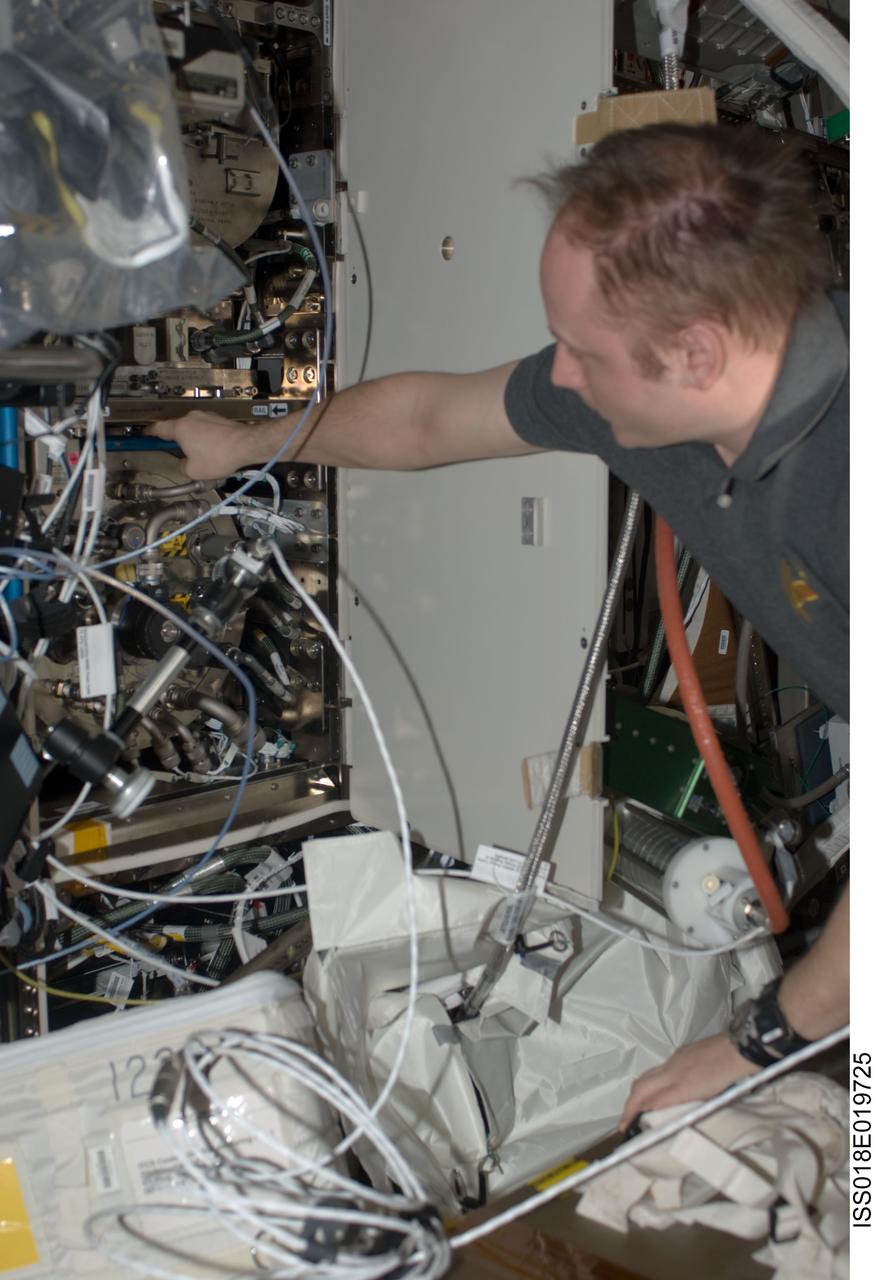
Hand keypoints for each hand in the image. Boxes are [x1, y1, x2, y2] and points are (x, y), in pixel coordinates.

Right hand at [143, 411, 260, 480]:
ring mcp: (207, 416)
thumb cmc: (219, 456)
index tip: (144, 435)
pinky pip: (206, 429)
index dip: (149, 433)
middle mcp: (192, 417)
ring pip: (193, 429)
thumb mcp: (193, 471)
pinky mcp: (219, 420)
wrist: (246, 445)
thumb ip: (182, 466)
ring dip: (194, 441)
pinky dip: (206, 439)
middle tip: (177, 452)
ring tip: (202, 456)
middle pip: (177, 429)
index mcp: (180, 428)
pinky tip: (214, 451)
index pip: (158, 429)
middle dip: (177, 442)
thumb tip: (183, 463)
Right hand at [618, 1032, 757, 1131]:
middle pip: (641, 1086)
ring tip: (637, 1108)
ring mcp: (675, 1059)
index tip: (624, 1127)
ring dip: (638, 1093)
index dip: (633, 1114)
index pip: (649, 1101)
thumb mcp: (710, 1098)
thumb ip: (683, 1104)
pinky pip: (660, 1069)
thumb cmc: (732, 1078)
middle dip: (629, 1105)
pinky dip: (652, 1082)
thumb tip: (659, 1110)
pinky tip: (659, 1089)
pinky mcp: (681, 1052)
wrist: (741, 1048)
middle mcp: (673, 1071)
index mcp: (681, 1086)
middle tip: (625, 1121)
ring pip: (648, 1076)